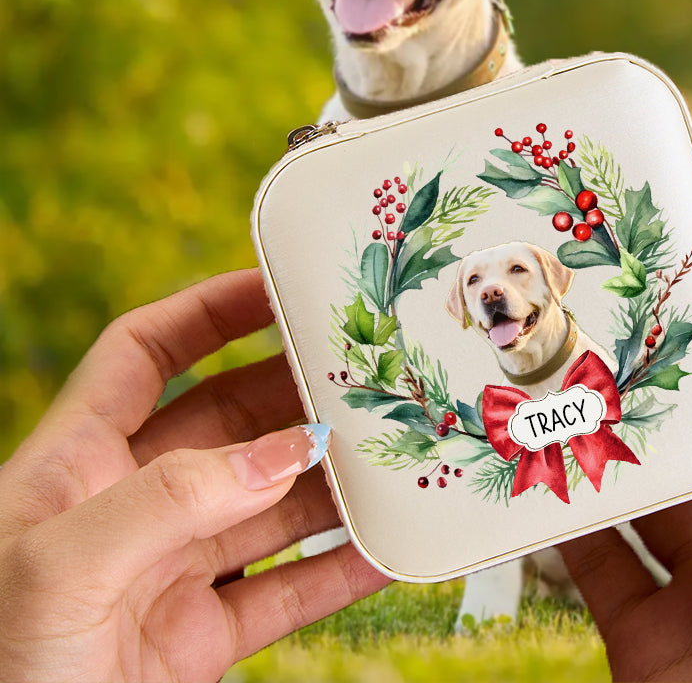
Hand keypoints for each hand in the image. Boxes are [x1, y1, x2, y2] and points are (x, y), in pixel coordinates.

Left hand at [0, 269, 388, 682]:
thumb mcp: (60, 566)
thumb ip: (172, 498)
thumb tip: (284, 450)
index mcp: (73, 465)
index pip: (144, 354)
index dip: (209, 312)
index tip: (280, 286)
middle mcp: (128, 507)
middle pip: (228, 423)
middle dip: (294, 396)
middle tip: (365, 374)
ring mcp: (168, 574)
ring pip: (268, 507)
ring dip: (331, 483)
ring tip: (393, 454)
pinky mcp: (199, 643)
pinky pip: (285, 593)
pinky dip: (339, 572)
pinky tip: (388, 548)